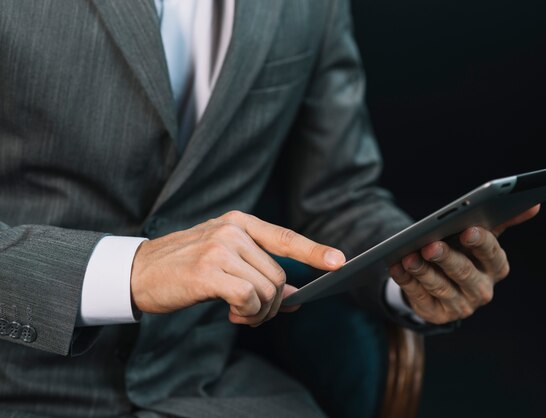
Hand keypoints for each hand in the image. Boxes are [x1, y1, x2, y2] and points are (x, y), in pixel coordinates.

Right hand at [131, 211, 344, 325]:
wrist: (139, 272)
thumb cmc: (185, 267)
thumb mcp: (225, 261)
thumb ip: (259, 273)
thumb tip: (296, 298)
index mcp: (239, 222)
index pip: (286, 237)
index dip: (314, 251)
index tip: (339, 262)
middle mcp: (232, 231)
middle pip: (280, 274)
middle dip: (275, 303)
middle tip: (255, 313)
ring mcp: (220, 248)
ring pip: (268, 289)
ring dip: (260, 312)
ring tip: (241, 314)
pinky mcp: (208, 271)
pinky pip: (249, 298)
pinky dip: (247, 313)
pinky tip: (232, 313)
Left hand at [389, 205, 539, 323]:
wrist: (443, 282)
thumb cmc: (463, 251)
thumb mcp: (481, 236)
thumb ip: (502, 220)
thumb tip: (533, 204)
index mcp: (496, 267)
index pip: (492, 255)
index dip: (480, 243)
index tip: (467, 230)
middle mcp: (481, 290)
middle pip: (464, 273)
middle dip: (446, 258)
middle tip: (430, 245)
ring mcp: (459, 306)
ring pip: (439, 286)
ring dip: (422, 271)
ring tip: (407, 256)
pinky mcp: (436, 315)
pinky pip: (418, 297)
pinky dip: (406, 281)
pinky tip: (396, 266)